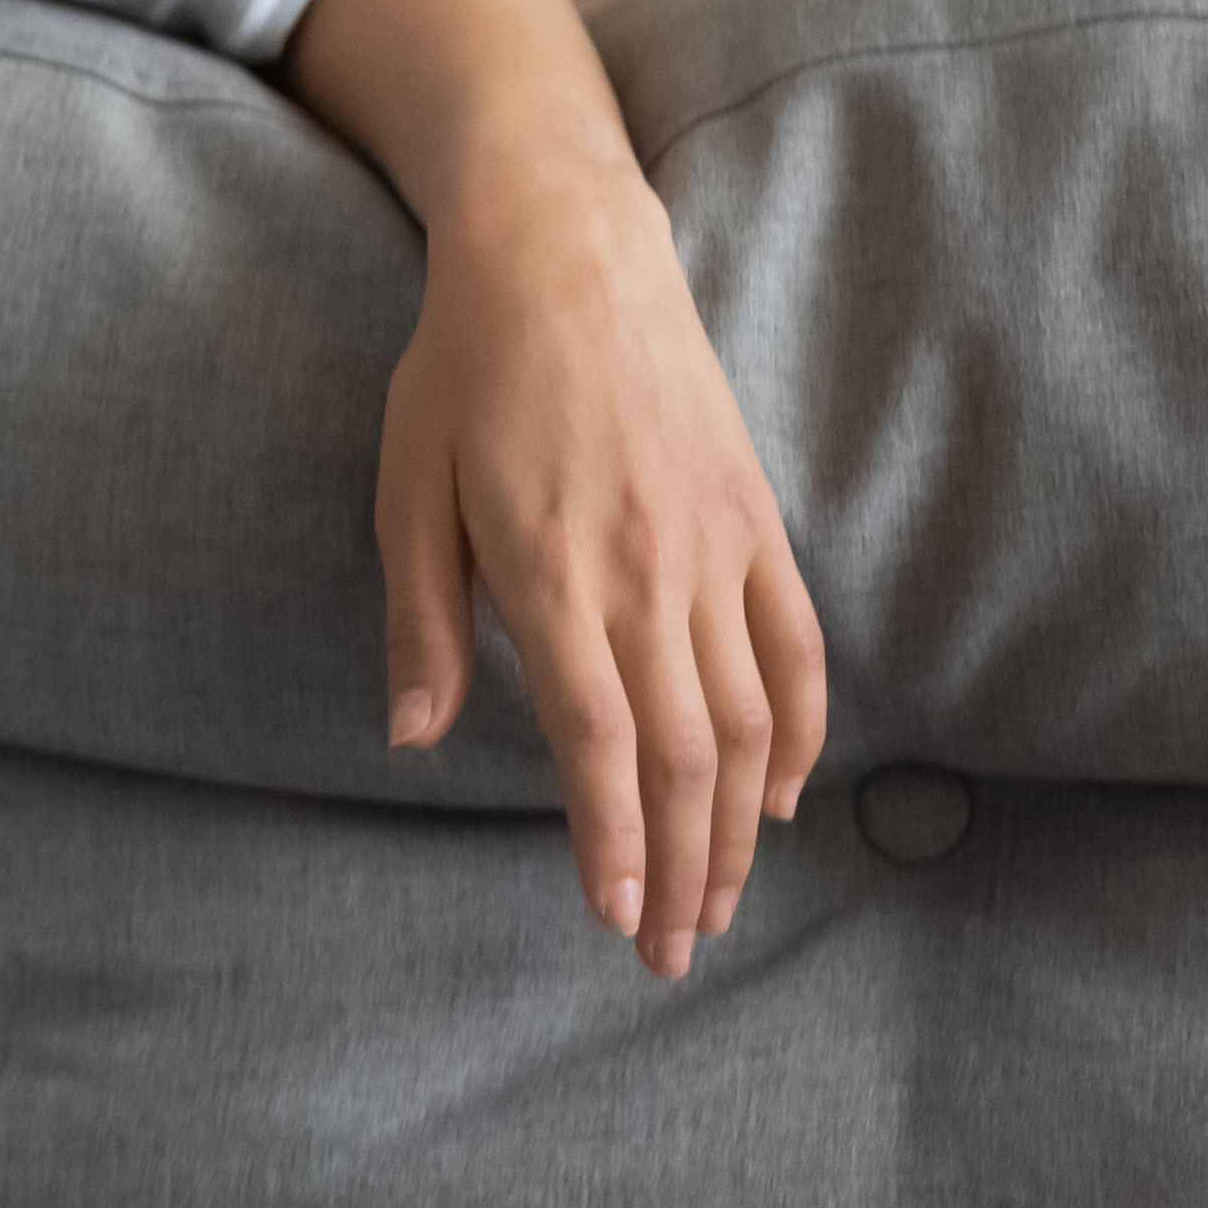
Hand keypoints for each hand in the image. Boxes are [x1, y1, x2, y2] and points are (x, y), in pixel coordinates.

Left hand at [377, 167, 829, 982]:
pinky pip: (795, 645)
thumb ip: (422, 620)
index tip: (620, 922)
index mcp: (554, 572)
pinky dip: (801, 732)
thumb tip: (415, 735)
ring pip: (749, 718)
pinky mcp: (755, 520)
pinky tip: (780, 799)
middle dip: (681, 868)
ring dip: (739, 825)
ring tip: (722, 902)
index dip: (614, 842)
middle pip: (685, 754)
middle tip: (672, 955)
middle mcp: (648, 571)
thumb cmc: (464, 370)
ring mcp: (714, 547)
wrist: (567, 252)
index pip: (599, 743)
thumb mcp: (406, 487)